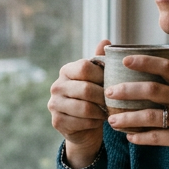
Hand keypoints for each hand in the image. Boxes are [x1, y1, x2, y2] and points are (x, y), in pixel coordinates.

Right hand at [48, 39, 109, 168]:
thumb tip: (105, 41)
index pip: (84, 67)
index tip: (112, 83)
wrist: (84, 127)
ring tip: (108, 112)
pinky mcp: (57, 121)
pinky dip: (95, 123)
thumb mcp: (98, 79)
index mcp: (66, 70)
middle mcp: (57, 86)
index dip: (102, 76)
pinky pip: (82, 122)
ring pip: (85, 108)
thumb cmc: (94, 99)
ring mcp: (54, 104)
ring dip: (101, 111)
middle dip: (104, 97)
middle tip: (114, 101)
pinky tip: (98, 121)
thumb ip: (101, 61)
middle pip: (86, 89)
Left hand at [105, 55, 168, 168]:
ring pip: (150, 116)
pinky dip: (140, 137)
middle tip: (108, 92)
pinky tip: (129, 138)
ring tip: (112, 120)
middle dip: (126, 90)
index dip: (144, 61)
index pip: (167, 66)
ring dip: (127, 118)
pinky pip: (157, 137)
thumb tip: (151, 80)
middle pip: (152, 89)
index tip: (124, 60)